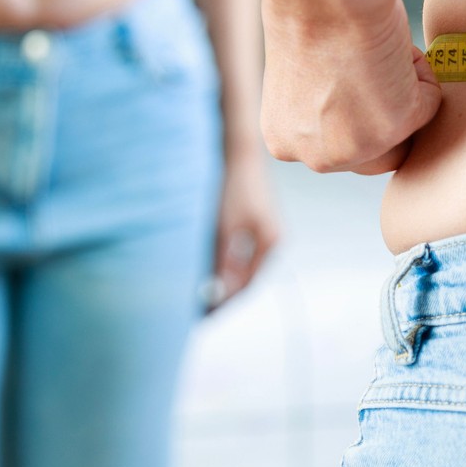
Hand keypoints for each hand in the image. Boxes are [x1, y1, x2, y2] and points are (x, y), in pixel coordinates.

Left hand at [205, 150, 282, 310]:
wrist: (238, 149)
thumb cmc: (233, 185)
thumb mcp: (224, 227)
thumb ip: (223, 262)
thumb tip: (218, 295)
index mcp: (270, 244)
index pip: (245, 286)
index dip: (223, 303)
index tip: (202, 317)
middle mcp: (269, 240)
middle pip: (243, 278)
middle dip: (221, 295)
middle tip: (196, 311)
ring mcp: (261, 232)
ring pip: (238, 266)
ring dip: (219, 280)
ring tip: (195, 293)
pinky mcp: (250, 223)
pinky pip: (235, 253)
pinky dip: (219, 264)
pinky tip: (202, 267)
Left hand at [260, 0, 441, 174]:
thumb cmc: (306, 8)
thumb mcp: (298, 74)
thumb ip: (321, 102)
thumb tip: (351, 98)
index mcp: (284, 140)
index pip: (338, 149)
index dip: (359, 115)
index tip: (366, 85)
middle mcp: (317, 156)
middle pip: (377, 156)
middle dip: (388, 115)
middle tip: (388, 73)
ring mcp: (359, 147)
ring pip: (406, 128)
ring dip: (405, 88)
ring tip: (382, 49)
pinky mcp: (395, 128)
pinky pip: (429, 102)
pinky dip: (421, 70)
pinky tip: (394, 45)